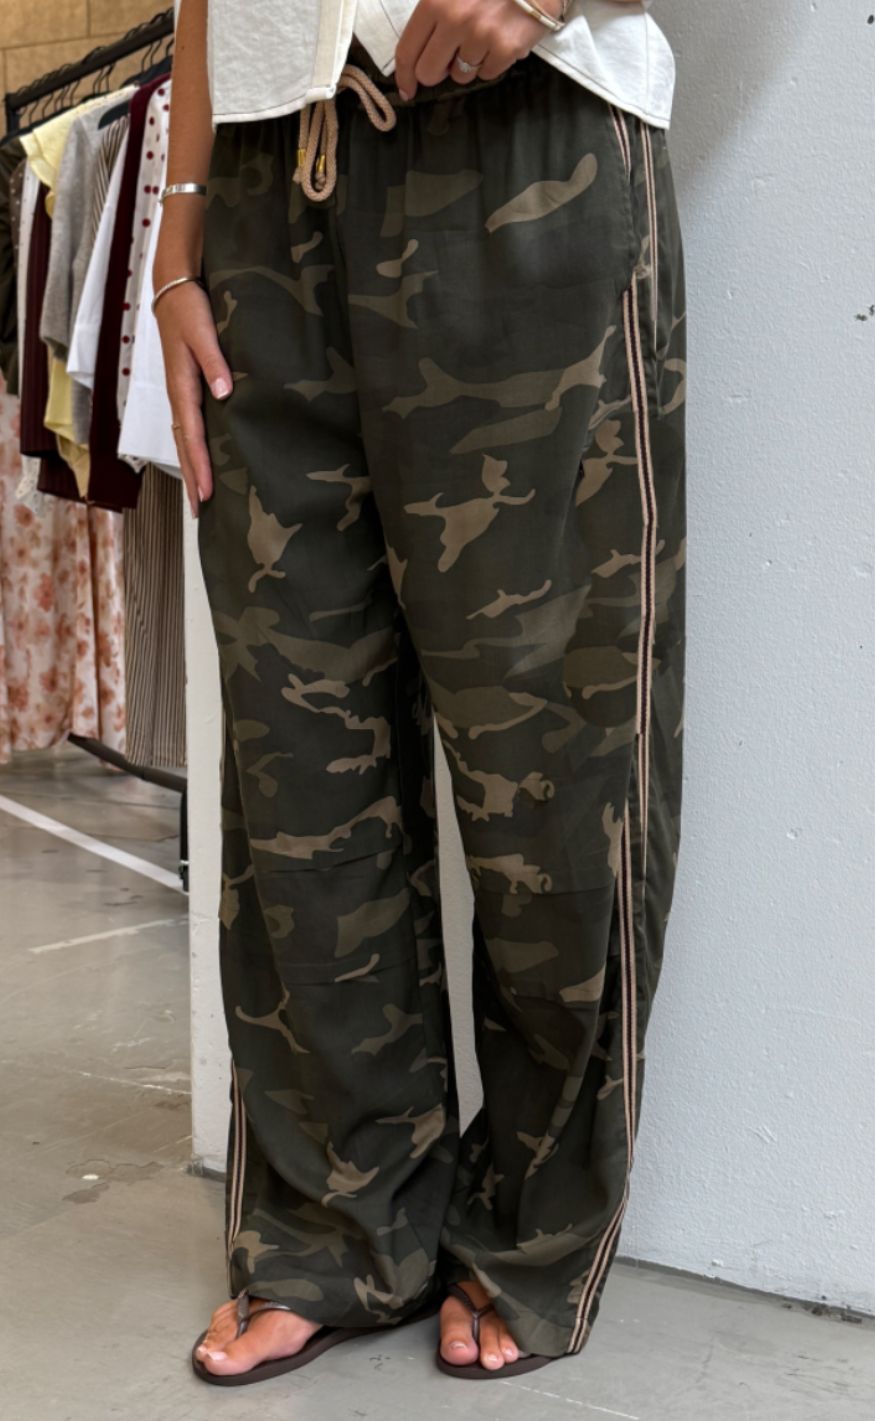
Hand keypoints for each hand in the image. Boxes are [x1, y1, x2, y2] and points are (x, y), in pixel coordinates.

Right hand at [153, 278, 232, 517]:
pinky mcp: (184, 388)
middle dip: (191, 479)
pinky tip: (199, 462)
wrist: (173, 288)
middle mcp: (178, 394)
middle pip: (183, 446)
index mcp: (182, 385)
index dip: (199, 466)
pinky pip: (186, 427)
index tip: (206, 494)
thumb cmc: (190, 309)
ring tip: (198, 498)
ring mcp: (179, 393)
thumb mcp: (203, 332)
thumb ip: (215, 362)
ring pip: (183, 440)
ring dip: (190, 469)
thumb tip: (225, 393)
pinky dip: (191, 449)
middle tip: (199, 512)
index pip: (191, 435)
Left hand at [394, 0, 565, 98]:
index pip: (408, 51)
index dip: (405, 76)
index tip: (407, 89)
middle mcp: (455, 20)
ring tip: (482, 38)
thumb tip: (418, 53)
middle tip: (448, 61)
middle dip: (436, 72)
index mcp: (436, 2)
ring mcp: (481, 36)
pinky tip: (499, 40)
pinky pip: (487, 74)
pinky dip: (492, 62)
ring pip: (461, 75)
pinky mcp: (506, 48)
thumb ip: (433, 11)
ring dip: (468, 64)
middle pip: (430, 72)